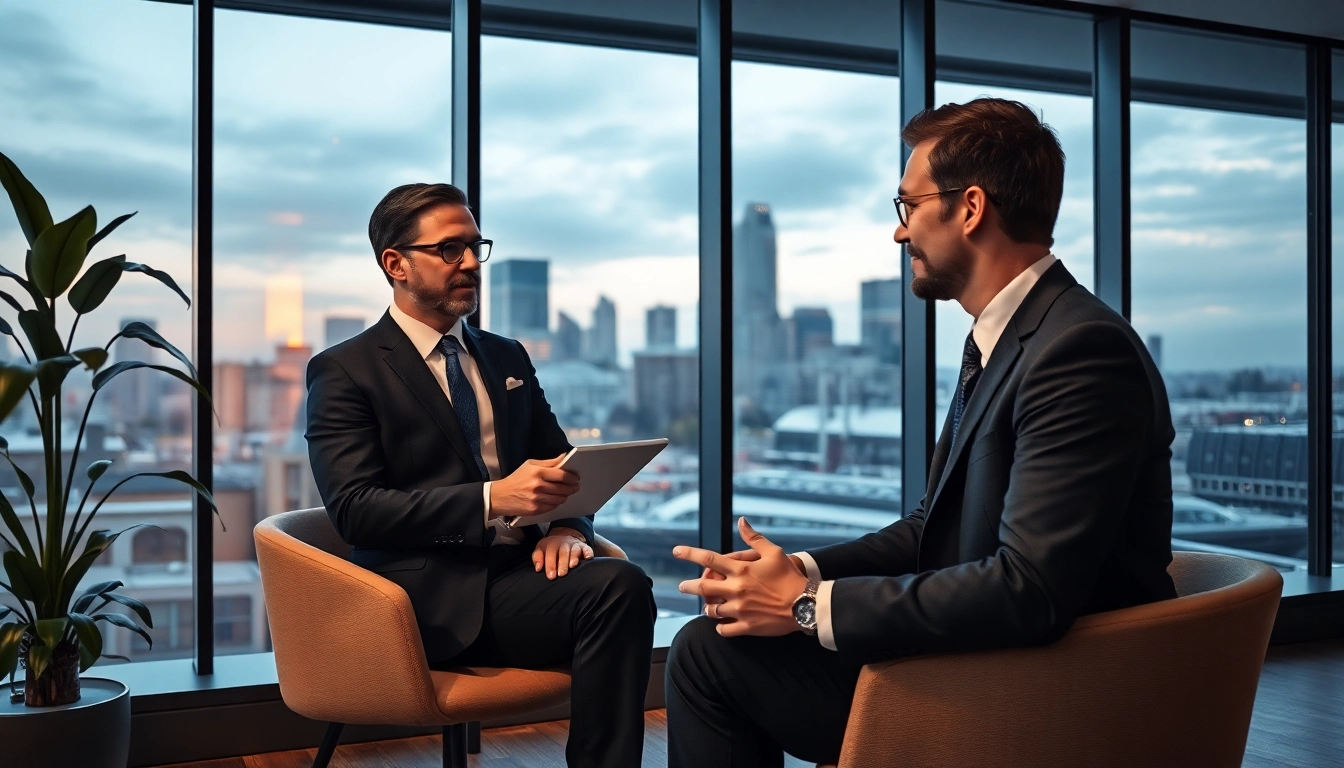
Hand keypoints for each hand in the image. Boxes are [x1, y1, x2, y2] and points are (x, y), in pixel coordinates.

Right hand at [491, 454, 578, 517]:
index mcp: (537, 472)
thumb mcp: (529, 465)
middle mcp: (538, 486)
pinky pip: (553, 507)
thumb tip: (565, 457)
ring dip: (565, 496)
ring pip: (560, 498)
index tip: (576, 478)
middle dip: (572, 487)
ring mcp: (537, 499)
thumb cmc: (516, 479)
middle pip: (563, 488)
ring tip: (567, 493)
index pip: (562, 475)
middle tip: (575, 486)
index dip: (572, 477)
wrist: (499, 496)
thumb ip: (549, 462)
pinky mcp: (535, 510)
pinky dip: (557, 503)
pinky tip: (556, 499)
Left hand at [532, 527, 592, 579]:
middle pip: (563, 552)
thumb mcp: (541, 549)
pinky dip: (588, 554)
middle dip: (562, 563)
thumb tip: (538, 568)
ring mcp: (575, 545)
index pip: (550, 553)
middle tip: (561, 574)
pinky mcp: (584, 547)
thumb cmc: (551, 548)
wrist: (565, 536)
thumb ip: (537, 557)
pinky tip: (588, 559)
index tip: (551, 576)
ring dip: (574, 557)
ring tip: (572, 566)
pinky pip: (588, 549)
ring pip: (575, 550)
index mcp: (552, 544)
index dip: (550, 564)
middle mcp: (564, 543)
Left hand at [672, 517, 810, 636]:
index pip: (708, 559)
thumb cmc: (790, 576)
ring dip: (707, 607)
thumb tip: (741, 521)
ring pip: (711, 610)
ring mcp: (740, 609)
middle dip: (688, 586)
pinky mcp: (747, 626)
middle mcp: (736, 589)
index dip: (689, 553)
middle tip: (682, 586)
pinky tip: (720, 624)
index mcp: (741, 570)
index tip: (675, 551)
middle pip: (702, 587)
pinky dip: (720, 627)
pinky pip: (724, 629)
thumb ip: (754, 538)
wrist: (806, 604)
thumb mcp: (774, 552)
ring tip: (707, 606)